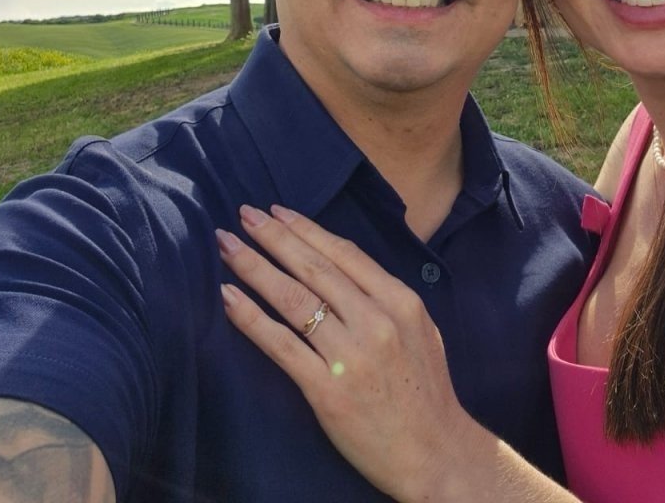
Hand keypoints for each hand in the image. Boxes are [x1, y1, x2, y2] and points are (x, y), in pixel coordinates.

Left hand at [216, 205, 480, 502]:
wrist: (435, 453)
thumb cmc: (425, 392)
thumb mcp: (420, 329)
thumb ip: (384, 297)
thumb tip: (340, 265)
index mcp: (400, 301)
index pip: (344, 253)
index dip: (307, 229)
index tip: (278, 211)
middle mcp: (376, 322)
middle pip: (314, 268)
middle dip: (275, 237)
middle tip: (244, 213)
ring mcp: (351, 356)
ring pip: (294, 300)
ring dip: (255, 268)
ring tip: (228, 246)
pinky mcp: (327, 391)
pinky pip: (281, 346)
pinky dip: (251, 318)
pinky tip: (229, 298)